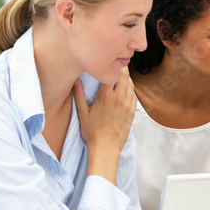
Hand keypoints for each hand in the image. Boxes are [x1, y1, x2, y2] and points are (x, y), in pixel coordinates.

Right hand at [75, 67, 136, 182]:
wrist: (106, 147)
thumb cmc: (92, 132)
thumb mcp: (82, 113)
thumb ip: (79, 95)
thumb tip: (75, 81)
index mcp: (105, 97)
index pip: (112, 74)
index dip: (112, 66)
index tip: (110, 62)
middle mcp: (118, 99)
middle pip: (125, 76)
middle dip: (122, 68)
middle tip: (118, 64)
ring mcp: (127, 105)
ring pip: (131, 85)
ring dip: (127, 79)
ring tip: (121, 76)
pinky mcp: (132, 112)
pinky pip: (134, 96)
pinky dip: (131, 90)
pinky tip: (125, 90)